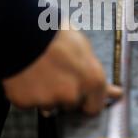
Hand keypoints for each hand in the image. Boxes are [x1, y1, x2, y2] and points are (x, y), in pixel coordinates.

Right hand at [2, 22, 121, 115]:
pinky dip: (26, 92)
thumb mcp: (83, 47)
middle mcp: (73, 96)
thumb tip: (114, 92)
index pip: (94, 107)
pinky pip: (28, 102)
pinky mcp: (26, 102)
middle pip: (70, 106)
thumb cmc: (55, 34)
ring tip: (38, 70)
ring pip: (48, 105)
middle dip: (65, 95)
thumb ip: (94, 72)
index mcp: (92, 81)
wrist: (22, 30)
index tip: (82, 96)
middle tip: (55, 74)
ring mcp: (48, 101)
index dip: (87, 100)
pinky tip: (25, 74)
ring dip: (45, 94)